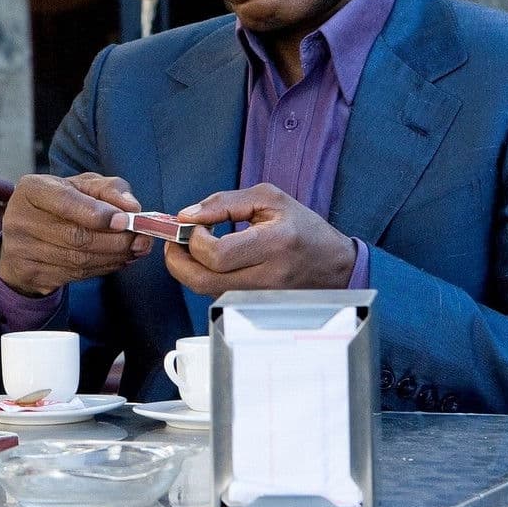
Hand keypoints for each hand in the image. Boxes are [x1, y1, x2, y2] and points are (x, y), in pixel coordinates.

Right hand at [0, 173, 154, 296]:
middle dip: (115, 240)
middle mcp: (20, 218)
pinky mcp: (30, 274)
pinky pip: (75, 275)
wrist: (26, 237)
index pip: (66, 201)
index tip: (127, 220)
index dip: (98, 213)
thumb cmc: (61, 204)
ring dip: (114, 257)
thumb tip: (133, 207)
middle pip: (76, 236)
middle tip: (141, 239)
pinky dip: (103, 268)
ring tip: (135, 250)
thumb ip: (109, 190)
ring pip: (78, 259)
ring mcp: (22, 250)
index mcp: (32, 189)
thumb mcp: (82, 186)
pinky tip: (117, 260)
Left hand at [163, 184, 356, 296]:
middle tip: (174, 241)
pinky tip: (208, 261)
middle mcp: (267, 277)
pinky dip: (204, 277)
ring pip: (206, 291)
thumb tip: (186, 216)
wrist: (333, 264)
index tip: (191, 225)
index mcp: (273, 244)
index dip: (194, 240)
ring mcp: (260, 297)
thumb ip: (224, 203)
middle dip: (177, 261)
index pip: (218, 254)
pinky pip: (217, 295)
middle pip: (203, 281)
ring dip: (188, 269)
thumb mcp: (269, 199)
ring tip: (192, 247)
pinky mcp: (253, 306)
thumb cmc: (303, 228)